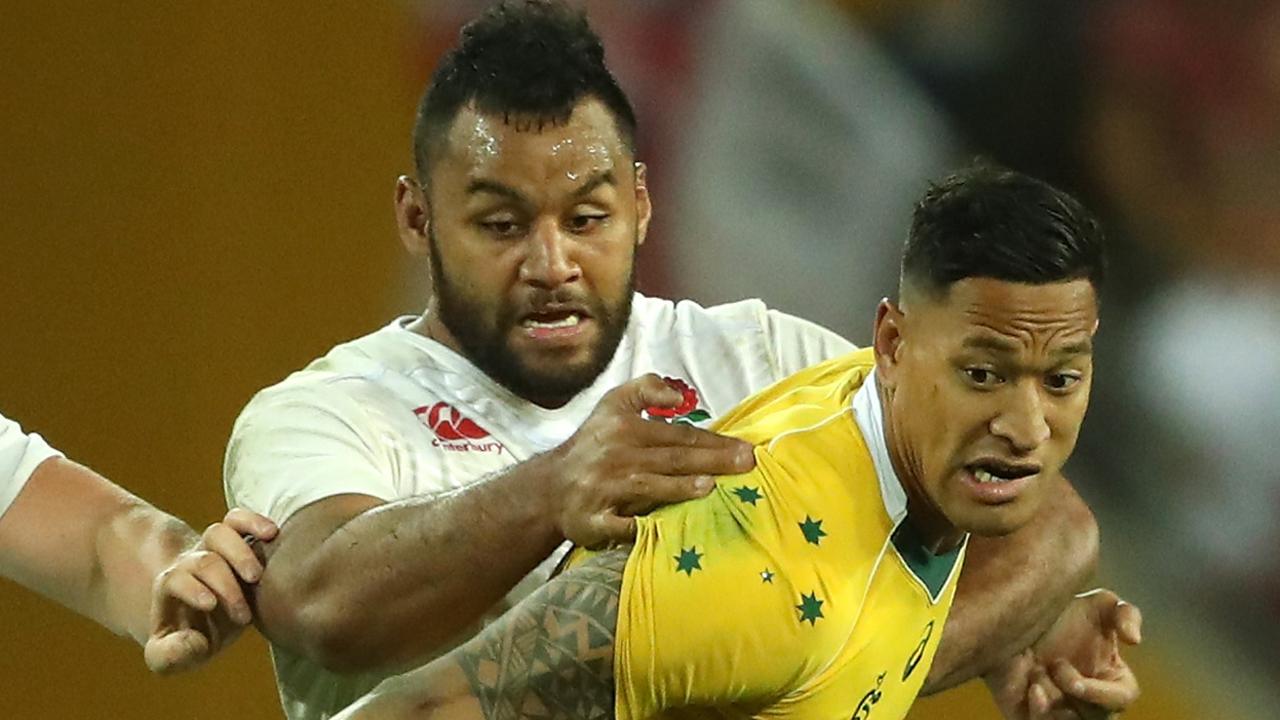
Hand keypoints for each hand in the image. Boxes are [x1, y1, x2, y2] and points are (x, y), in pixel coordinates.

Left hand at [143, 508, 277, 673]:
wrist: (201, 619)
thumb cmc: (188, 639)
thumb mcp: (168, 656)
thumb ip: (170, 656)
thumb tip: (189, 643)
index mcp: (172, 589)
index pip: (175, 579)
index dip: (192, 588)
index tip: (211, 605)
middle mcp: (192, 564)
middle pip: (204, 560)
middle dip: (224, 584)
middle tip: (244, 615)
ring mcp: (215, 551)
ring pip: (219, 532)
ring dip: (240, 551)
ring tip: (256, 575)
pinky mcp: (238, 542)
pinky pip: (239, 520)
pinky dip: (254, 521)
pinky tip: (272, 534)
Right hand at [548, 374, 754, 547]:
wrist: (551, 487)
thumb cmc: (594, 444)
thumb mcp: (614, 403)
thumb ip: (647, 389)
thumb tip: (678, 397)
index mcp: (626, 428)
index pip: (678, 435)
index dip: (712, 441)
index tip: (746, 448)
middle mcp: (618, 457)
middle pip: (671, 459)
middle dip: (711, 461)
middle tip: (745, 464)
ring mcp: (606, 490)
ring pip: (649, 487)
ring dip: (679, 488)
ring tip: (710, 487)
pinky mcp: (596, 520)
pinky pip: (620, 525)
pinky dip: (639, 528)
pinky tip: (664, 529)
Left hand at [987, 589, 1141, 718]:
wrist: (1014, 615)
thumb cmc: (1063, 614)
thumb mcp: (1099, 604)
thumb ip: (1125, 614)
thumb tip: (1135, 640)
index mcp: (1110, 680)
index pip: (1119, 699)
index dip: (1101, 695)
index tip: (1077, 682)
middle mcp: (1087, 701)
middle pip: (1093, 719)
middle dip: (1073, 697)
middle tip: (1054, 668)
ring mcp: (1060, 710)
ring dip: (1052, 706)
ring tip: (1036, 678)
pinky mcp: (1030, 714)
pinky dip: (1036, 714)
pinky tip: (1030, 692)